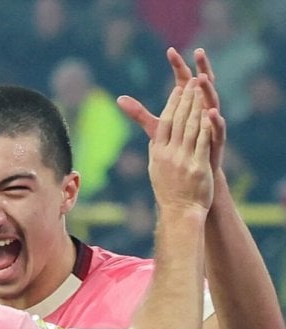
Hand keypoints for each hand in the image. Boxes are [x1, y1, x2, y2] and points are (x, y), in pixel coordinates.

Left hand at [118, 48, 225, 172]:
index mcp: (188, 104)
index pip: (183, 79)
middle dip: (201, 67)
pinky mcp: (216, 140)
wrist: (189, 171)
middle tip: (197, 51)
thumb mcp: (156, 128)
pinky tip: (211, 112)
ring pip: (212, 101)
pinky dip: (215, 119)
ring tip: (203, 78)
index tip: (170, 50)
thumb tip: (119, 99)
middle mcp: (202, 108)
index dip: (177, 65)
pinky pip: (218, 127)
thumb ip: (139, 113)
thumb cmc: (175, 145)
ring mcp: (210, 122)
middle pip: (202, 84)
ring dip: (208, 89)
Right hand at [148, 80, 213, 213]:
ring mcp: (183, 160)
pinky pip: (202, 141)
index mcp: (157, 153)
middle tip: (191, 82)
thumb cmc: (169, 191)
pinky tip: (210, 112)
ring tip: (201, 92)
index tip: (178, 89)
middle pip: (177, 121)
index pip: (164, 122)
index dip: (172, 104)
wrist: (180, 211)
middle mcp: (168, 154)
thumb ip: (156, 151)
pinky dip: (206, 125)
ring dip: (196, 106)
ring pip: (190, 127)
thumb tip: (154, 138)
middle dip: (185, 99)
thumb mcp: (156, 169)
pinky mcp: (197, 166)